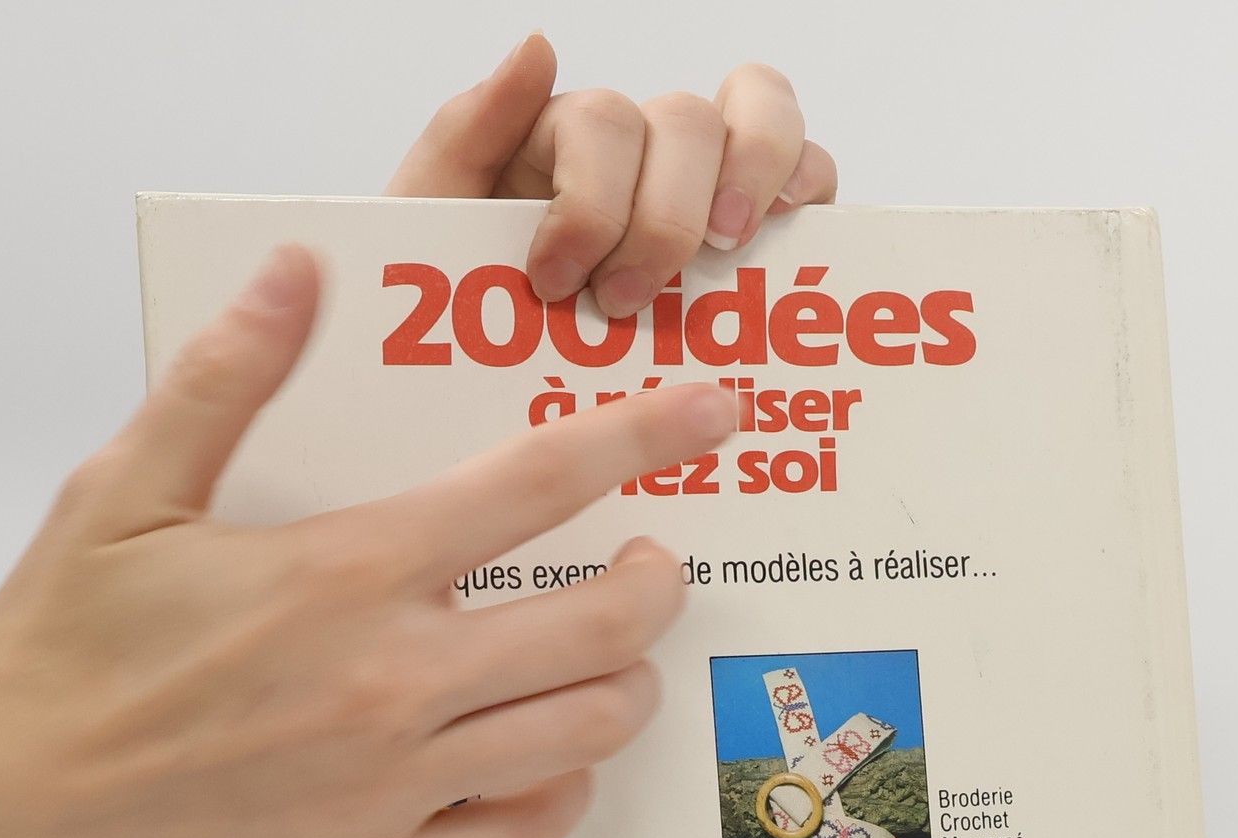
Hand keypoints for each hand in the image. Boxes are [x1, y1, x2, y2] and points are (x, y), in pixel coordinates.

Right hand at [0, 248, 736, 837]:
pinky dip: (558, 790)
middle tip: (656, 567)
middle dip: (657, 586)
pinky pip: (522, 834)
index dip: (641, 440)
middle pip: (601, 627)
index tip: (707, 417)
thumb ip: (220, 384)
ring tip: (612, 661)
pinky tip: (545, 764)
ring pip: (581, 734)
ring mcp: (395, 795)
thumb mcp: (117, 497)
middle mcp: (392, 687)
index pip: (534, 488)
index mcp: (343, 577)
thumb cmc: (51, 663)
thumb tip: (295, 277)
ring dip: (622, 687)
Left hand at [388, 36, 837, 315]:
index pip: (605, 121)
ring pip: (758, 122)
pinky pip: (807, 174)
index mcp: (564, 143)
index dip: (592, 200)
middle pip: (686, 122)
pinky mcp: (759, 230)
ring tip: (725, 247)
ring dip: (751, 176)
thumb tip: (538, 46)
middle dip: (662, 217)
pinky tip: (782, 233)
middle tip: (626, 302)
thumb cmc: (458, 314)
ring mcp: (706, 184)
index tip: (557, 282)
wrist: (480, 391)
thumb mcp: (429, 226)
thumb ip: (463, 133)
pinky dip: (807, 187)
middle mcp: (642, 151)